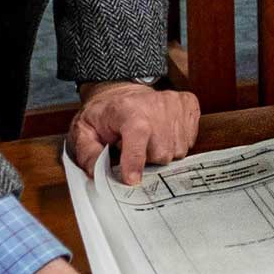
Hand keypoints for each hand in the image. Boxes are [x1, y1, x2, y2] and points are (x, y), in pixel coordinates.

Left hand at [69, 82, 200, 182]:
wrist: (123, 92)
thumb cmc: (105, 114)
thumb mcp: (84, 131)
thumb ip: (87, 153)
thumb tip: (96, 173)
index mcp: (126, 109)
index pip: (136, 134)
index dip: (135, 159)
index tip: (131, 180)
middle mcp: (155, 104)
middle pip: (160, 153)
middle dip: (147, 159)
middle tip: (134, 148)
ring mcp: (175, 105)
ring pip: (176, 152)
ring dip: (162, 152)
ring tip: (148, 140)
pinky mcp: (189, 105)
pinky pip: (189, 141)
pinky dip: (175, 143)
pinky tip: (162, 134)